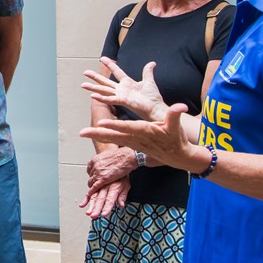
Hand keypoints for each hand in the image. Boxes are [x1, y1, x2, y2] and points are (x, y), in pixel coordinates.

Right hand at [80, 177, 129, 218]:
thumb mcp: (126, 184)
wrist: (119, 158)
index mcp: (114, 186)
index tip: (104, 214)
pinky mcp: (95, 178)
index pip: (110, 199)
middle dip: (96, 208)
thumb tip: (121, 205)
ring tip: (88, 212)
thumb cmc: (122, 172)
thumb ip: (123, 195)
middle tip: (94, 216)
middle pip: (100, 198)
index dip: (107, 207)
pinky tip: (83, 204)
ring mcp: (99, 181)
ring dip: (90, 204)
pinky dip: (86, 197)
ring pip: (94, 194)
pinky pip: (89, 189)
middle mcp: (106, 184)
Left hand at [81, 103, 195, 170]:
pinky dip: (103, 137)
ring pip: (111, 138)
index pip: (128, 128)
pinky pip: (114, 140)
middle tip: (82, 133)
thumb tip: (181, 106)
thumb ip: (175, 116)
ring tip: (82, 133)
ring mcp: (132, 142)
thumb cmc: (176, 140)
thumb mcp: (176, 127)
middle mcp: (136, 138)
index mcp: (145, 132)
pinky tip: (93, 134)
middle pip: (114, 136)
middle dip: (98, 134)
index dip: (115, 126)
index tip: (102, 124)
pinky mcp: (131, 143)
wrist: (176, 156)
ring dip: (96, 136)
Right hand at [83, 58, 167, 120]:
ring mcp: (121, 96)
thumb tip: (152, 63)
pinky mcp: (123, 101)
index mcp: (127, 83)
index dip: (109, 64)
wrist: (156, 109)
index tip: (102, 58)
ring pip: (104, 90)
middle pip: (106, 81)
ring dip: (93, 88)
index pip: (116, 71)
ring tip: (83, 85)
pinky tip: (92, 95)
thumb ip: (147, 71)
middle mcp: (121, 90)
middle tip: (85, 72)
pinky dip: (101, 97)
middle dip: (95, 77)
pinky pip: (110, 99)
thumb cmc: (152, 98)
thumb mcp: (149, 81)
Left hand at [83, 147, 136, 195]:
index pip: (89, 169)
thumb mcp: (106, 155)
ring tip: (95, 188)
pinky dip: (92, 191)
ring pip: (91, 181)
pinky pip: (94, 186)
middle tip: (98, 181)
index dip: (92, 173)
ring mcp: (98, 173)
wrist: (125, 157)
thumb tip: (102, 162)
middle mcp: (95, 166)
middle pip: (90, 175)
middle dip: (94, 179)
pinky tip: (90, 194)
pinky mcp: (103, 179)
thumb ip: (102, 160)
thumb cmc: (119, 156)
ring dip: (92, 185)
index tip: (94, 175)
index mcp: (95, 160)